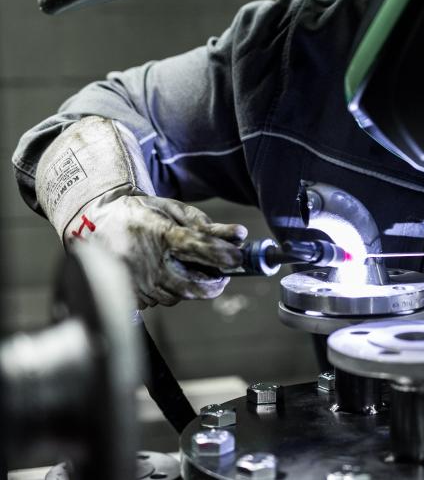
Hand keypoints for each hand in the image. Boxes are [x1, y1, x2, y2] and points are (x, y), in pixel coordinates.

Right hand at [67, 189, 246, 308]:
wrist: (96, 222)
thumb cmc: (143, 214)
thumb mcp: (173, 210)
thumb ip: (206, 225)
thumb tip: (239, 235)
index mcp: (160, 235)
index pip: (198, 248)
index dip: (222, 255)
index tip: (238, 258)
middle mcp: (148, 262)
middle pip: (193, 285)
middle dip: (214, 284)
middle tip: (221, 275)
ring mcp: (137, 282)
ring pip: (179, 296)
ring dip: (191, 287)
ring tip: (188, 271)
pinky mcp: (130, 295)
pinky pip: (160, 300)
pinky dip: (169, 291)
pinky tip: (164, 275)